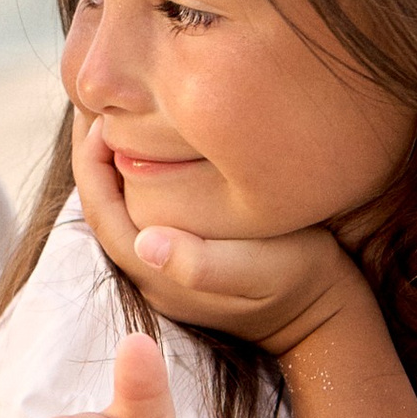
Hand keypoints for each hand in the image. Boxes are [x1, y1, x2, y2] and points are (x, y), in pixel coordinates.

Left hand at [75, 117, 365, 359]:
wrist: (327, 316)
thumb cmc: (298, 283)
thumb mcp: (257, 273)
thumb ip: (200, 265)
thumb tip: (144, 242)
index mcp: (153, 271)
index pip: (99, 209)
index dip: (89, 159)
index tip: (97, 115)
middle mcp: (148, 269)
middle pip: (102, 204)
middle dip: (94, 152)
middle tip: (98, 101)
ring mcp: (164, 264)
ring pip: (121, 205)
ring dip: (113, 161)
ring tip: (119, 115)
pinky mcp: (186, 255)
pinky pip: (144, 207)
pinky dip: (138, 173)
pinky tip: (155, 146)